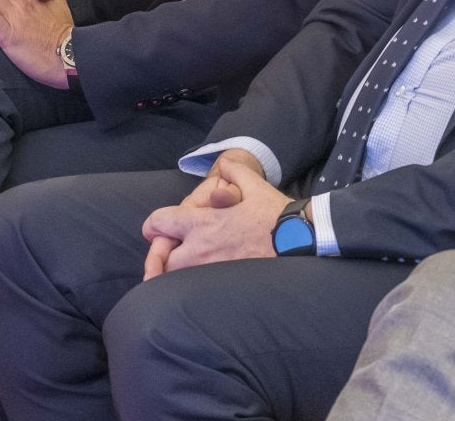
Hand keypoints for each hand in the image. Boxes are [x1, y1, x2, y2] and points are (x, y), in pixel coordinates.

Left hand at [142, 150, 284, 279]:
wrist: (300, 240)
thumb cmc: (276, 215)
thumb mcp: (254, 186)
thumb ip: (234, 171)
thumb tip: (225, 164)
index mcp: (203, 223)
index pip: (160, 223)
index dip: (154, 225)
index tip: (157, 230)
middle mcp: (202, 249)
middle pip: (164, 260)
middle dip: (162, 256)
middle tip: (170, 254)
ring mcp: (212, 271)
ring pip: (179, 279)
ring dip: (178, 273)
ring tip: (184, 270)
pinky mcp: (226, 285)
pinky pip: (199, 290)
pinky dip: (195, 286)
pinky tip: (202, 283)